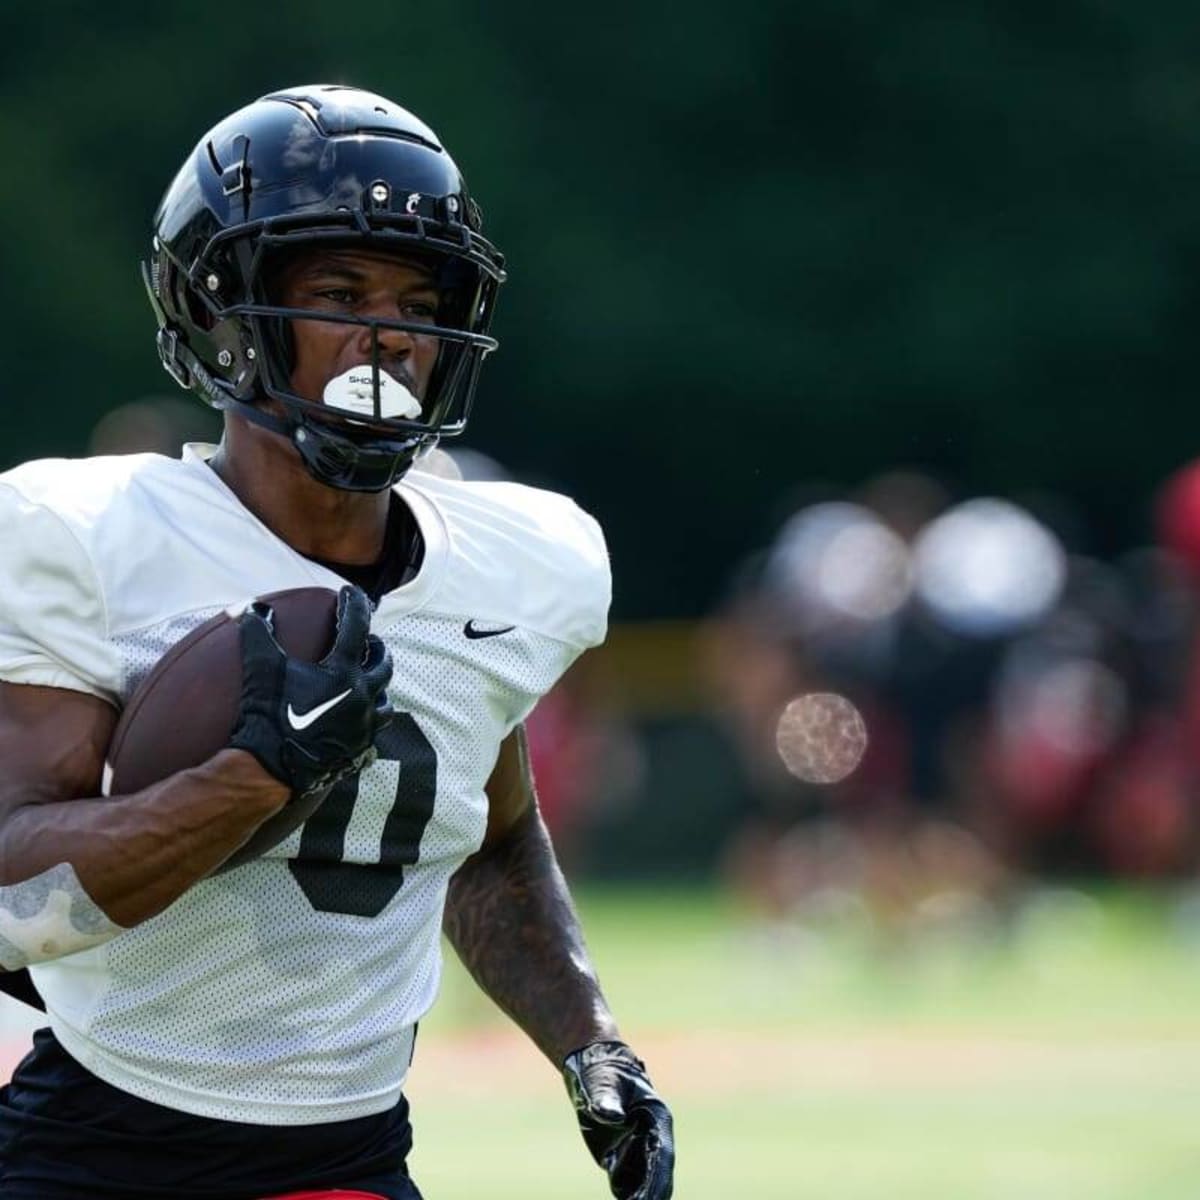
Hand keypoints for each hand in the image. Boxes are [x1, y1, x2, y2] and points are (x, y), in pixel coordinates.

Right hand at [230, 585, 392, 797]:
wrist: (268, 770)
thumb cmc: (267, 715)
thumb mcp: (261, 668)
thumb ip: (258, 633)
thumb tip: (252, 607)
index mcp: (343, 673)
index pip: (356, 626)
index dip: (354, 605)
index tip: (350, 593)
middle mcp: (362, 697)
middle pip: (383, 665)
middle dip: (376, 649)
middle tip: (367, 642)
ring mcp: (363, 728)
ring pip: (386, 703)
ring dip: (379, 688)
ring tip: (367, 682)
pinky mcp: (358, 752)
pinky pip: (373, 738)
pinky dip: (368, 726)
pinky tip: (359, 725)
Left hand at [562, 1040, 674, 1199]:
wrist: (592, 1065)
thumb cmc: (603, 1070)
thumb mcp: (605, 1082)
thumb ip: (608, 1099)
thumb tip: (612, 1116)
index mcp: (656, 1117)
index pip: (662, 1153)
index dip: (659, 1178)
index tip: (654, 1198)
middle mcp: (651, 1136)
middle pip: (656, 1171)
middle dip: (652, 1192)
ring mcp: (636, 1146)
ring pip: (644, 1179)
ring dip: (642, 1195)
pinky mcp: (619, 1153)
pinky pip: (626, 1179)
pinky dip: (627, 1193)